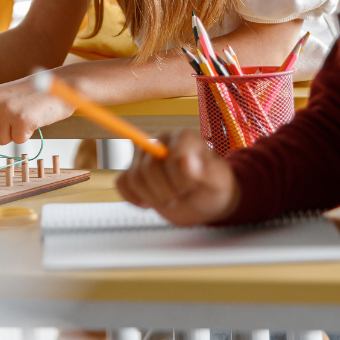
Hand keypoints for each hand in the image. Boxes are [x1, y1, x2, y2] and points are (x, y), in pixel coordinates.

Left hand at [0, 75, 74, 162]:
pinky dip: (26, 135)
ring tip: (28, 119)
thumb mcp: (12, 106)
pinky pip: (17, 140)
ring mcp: (6, 109)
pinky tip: (34, 121)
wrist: (62, 85)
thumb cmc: (38, 96)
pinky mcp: (20, 119)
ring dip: (14, 135)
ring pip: (1, 140)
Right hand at [116, 129, 240, 224]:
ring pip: (133, 177)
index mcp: (183, 137)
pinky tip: (149, 202)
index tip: (192, 186)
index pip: (168, 155)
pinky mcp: (134, 172)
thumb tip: (185, 160)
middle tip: (181, 195)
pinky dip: (133, 198)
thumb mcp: (217, 181)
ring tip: (169, 198)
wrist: (207, 201)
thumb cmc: (215, 186)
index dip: (178, 177)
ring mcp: (145, 157)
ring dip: (153, 197)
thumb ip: (204, 170)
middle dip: (166, 191)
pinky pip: (121, 183)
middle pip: (148, 168)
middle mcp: (161, 142)